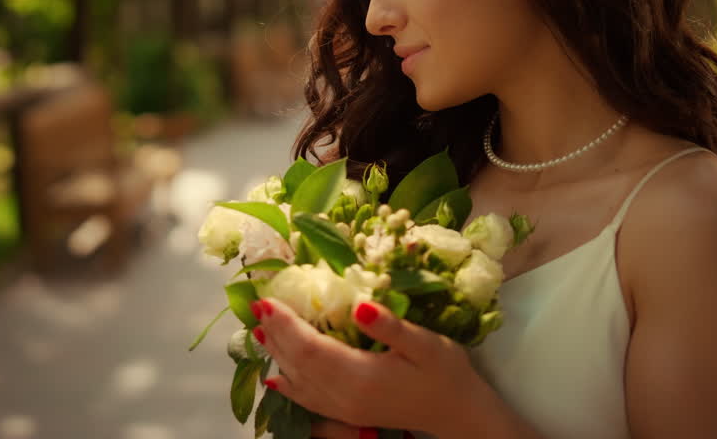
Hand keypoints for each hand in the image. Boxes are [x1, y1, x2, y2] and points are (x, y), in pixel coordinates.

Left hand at [251, 297, 479, 436]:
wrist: (459, 413)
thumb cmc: (446, 372)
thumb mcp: (426, 343)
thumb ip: (390, 326)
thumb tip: (358, 305)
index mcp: (361, 376)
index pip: (311, 347)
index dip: (286, 324)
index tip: (267, 301)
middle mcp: (345, 397)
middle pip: (299, 363)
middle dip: (276, 334)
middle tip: (257, 306)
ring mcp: (345, 410)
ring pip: (300, 381)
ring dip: (277, 355)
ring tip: (259, 331)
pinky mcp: (349, 414)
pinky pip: (309, 400)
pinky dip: (289, 386)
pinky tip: (277, 379)